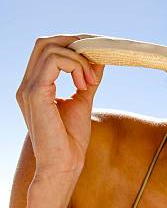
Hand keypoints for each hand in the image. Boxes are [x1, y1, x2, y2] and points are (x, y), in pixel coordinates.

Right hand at [16, 34, 104, 181]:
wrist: (64, 166)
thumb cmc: (70, 141)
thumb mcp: (82, 101)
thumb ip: (87, 79)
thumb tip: (99, 58)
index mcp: (35, 86)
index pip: (48, 49)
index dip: (73, 44)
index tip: (97, 53)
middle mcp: (27, 85)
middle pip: (45, 42)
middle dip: (75, 42)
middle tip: (96, 57)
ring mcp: (28, 89)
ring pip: (50, 48)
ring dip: (78, 59)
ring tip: (90, 81)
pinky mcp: (35, 94)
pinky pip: (53, 62)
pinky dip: (74, 66)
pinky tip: (85, 85)